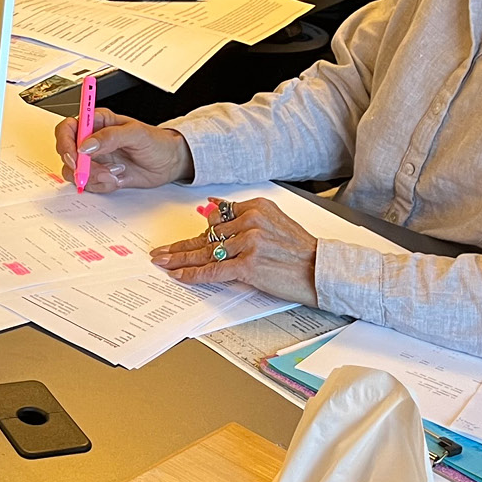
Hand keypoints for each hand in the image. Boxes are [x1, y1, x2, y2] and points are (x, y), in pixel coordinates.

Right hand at [54, 108, 193, 193]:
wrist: (169, 163)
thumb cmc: (156, 142)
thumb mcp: (135, 133)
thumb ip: (109, 137)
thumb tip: (86, 145)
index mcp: (97, 122)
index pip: (68, 128)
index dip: (65, 142)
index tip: (76, 155)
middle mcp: (91, 140)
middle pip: (66, 152)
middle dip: (78, 165)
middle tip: (92, 171)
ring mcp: (94, 159)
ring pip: (75, 171)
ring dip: (92, 177)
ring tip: (114, 173)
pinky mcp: (99, 175)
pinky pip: (88, 184)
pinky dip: (101, 185)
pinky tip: (117, 178)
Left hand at [150, 197, 317, 306]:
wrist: (321, 270)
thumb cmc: (300, 250)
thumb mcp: (274, 220)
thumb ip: (244, 214)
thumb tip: (214, 206)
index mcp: (255, 207)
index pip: (216, 219)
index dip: (197, 234)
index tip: (181, 240)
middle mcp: (250, 221)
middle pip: (206, 235)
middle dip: (180, 246)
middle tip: (160, 252)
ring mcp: (249, 243)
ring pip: (205, 252)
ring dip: (180, 260)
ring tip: (163, 262)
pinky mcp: (249, 265)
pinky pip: (213, 270)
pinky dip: (193, 274)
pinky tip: (180, 275)